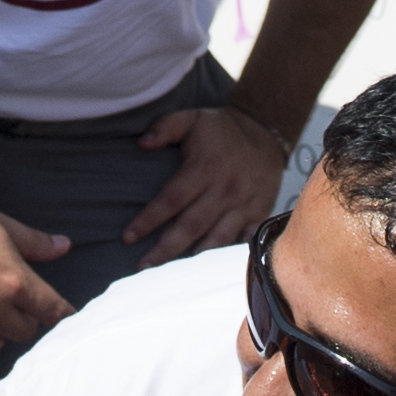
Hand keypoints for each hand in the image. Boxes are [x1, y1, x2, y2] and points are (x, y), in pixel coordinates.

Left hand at [126, 99, 290, 265]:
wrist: (267, 132)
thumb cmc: (221, 130)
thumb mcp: (192, 118)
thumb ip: (165, 127)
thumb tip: (141, 144)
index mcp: (205, 167)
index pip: (172, 199)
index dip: (149, 220)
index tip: (128, 237)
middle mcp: (225, 189)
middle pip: (191, 226)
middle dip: (165, 249)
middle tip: (143, 267)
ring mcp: (244, 204)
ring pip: (217, 239)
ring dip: (194, 259)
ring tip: (172, 277)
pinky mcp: (260, 213)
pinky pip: (244, 241)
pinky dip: (228, 257)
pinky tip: (211, 271)